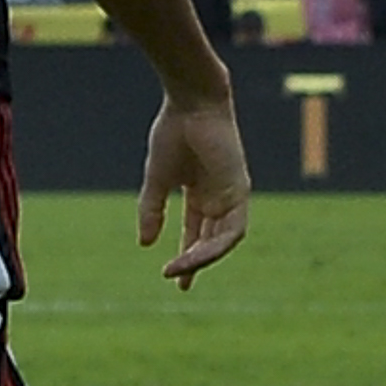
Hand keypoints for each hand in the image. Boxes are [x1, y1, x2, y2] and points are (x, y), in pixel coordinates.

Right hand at [136, 91, 250, 286]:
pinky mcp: (239, 191)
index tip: (171, 275)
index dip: (187, 255)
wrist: (191, 103)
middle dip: (195, 263)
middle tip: (178, 282)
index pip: (198, 232)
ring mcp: (232, 194)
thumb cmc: (174, 132)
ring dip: (202, 258)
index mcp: (203, 193)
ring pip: (223, 240)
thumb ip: (153, 210)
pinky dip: (213, 246)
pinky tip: (193, 256)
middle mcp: (220, 197)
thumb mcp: (158, 179)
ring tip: (178, 271)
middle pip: (211, 240)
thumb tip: (145, 243)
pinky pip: (231, 230)